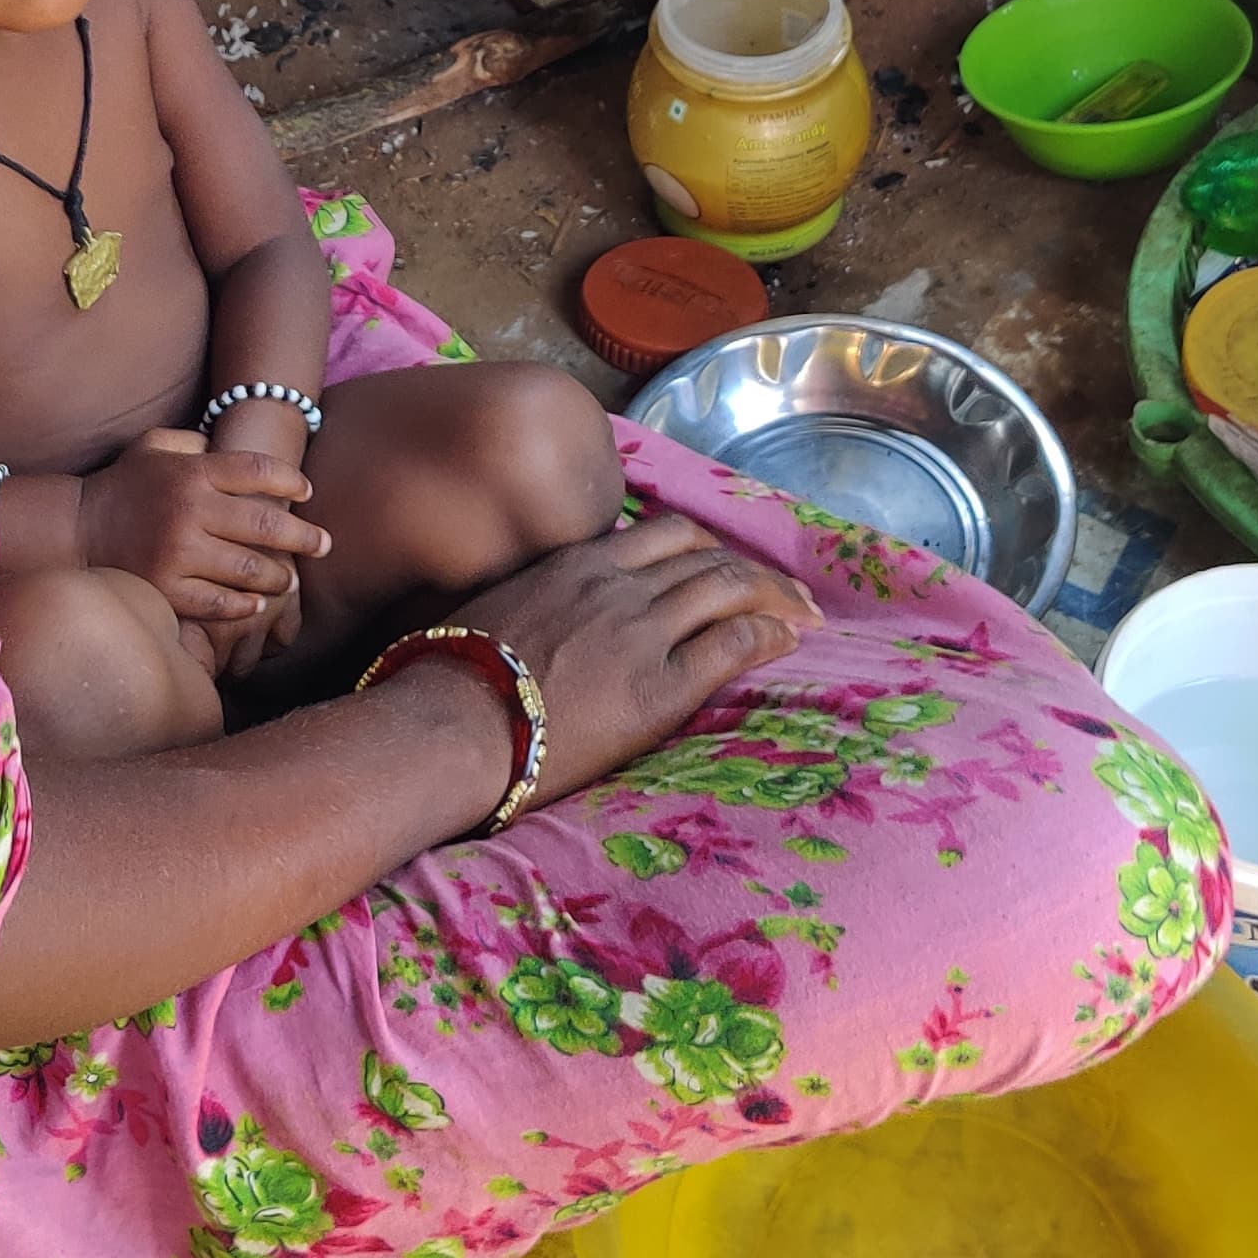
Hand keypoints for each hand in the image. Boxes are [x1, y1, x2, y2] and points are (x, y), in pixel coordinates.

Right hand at [75, 427, 329, 638]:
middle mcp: (189, 511)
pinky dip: (244, 607)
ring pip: (251, 570)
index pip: (258, 471)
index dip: (291, 481)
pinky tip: (256, 605)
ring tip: (291, 581)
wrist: (73, 532)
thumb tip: (234, 445)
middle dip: (304, 537)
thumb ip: (196, 442)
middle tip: (324, 544)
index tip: (307, 492)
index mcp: (191, 472)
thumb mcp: (154, 446)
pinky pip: (220, 604)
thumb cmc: (122, 486)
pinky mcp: (167, 590)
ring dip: (280, 577)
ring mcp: (178, 553)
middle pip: (267, 525)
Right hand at [448, 515, 817, 804]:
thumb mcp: (497, 610)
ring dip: (776, 598)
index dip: (705, 548)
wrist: (450, 722)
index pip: (661, 534)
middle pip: (706, 556)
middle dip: (755, 571)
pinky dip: (769, 635)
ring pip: (729, 590)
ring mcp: (641, 630)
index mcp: (576, 564)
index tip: (725, 564)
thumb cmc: (452, 678)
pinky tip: (789, 640)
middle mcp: (616, 584)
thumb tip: (544, 613)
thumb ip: (540, 599)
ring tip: (807, 614)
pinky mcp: (661, 684)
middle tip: (789, 591)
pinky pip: (732, 643)